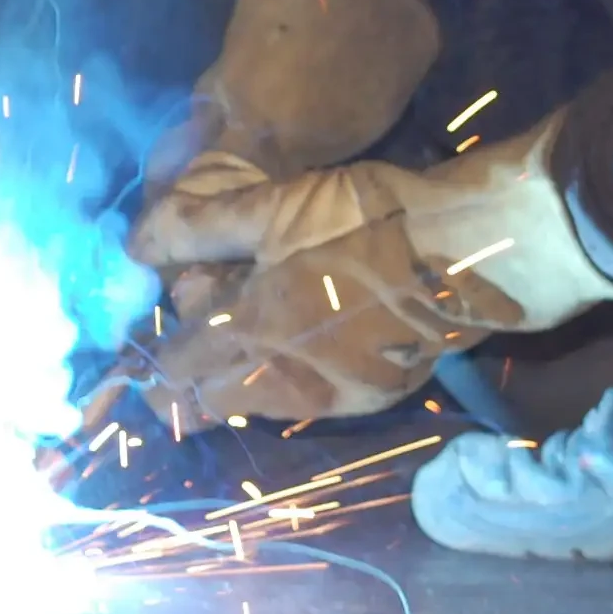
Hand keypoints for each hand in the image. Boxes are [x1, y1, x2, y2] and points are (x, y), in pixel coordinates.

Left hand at [127, 114, 612, 428]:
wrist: (478, 250)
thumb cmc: (371, 218)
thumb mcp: (276, 207)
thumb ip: (199, 228)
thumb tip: (134, 246)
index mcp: (254, 334)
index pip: (176, 374)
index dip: (152, 363)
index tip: (146, 351)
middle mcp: (288, 382)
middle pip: (212, 406)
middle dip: (189, 384)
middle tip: (193, 340)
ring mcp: (336, 397)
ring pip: (260, 406)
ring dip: (239, 380)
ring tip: (248, 330)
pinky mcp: (377, 397)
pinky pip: (309, 402)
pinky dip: (289, 380)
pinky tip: (301, 342)